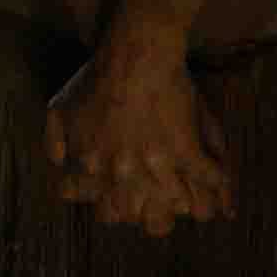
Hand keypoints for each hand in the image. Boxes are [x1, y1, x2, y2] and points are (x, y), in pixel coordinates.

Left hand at [45, 40, 233, 236]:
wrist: (130, 57)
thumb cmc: (95, 80)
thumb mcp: (60, 110)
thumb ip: (55, 144)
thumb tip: (64, 176)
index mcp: (95, 171)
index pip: (109, 214)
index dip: (121, 211)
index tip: (130, 204)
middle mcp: (124, 176)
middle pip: (145, 219)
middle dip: (156, 217)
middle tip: (165, 206)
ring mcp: (155, 166)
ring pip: (181, 207)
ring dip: (194, 207)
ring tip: (202, 208)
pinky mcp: (184, 150)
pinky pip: (207, 178)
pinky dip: (219, 183)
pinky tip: (222, 187)